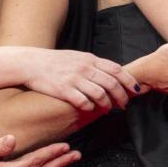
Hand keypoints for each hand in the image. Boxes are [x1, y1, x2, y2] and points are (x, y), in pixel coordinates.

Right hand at [21, 48, 140, 112]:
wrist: (31, 63)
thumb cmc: (56, 62)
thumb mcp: (77, 57)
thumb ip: (94, 65)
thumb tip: (112, 74)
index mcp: (90, 59)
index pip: (116, 69)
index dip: (129, 80)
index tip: (136, 89)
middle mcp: (84, 68)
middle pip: (111, 83)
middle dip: (122, 95)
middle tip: (124, 104)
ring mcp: (74, 78)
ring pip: (100, 93)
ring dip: (107, 103)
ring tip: (108, 108)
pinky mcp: (63, 90)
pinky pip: (83, 101)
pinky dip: (90, 107)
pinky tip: (90, 109)